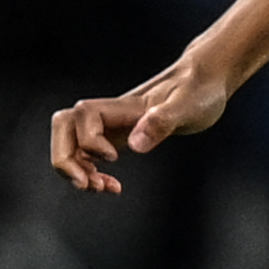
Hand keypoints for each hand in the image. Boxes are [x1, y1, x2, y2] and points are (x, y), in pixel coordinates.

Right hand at [49, 58, 236, 193]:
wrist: (205, 80)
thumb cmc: (200, 90)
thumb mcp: (189, 106)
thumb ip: (162, 121)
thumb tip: (135, 145)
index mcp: (124, 106)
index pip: (84, 115)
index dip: (90, 141)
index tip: (115, 159)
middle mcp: (111, 114)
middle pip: (63, 125)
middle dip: (64, 158)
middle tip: (87, 184)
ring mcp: (111, 125)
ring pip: (69, 141)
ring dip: (74, 168)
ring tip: (100, 188)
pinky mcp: (117, 136)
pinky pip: (85, 153)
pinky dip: (88, 172)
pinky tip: (109, 184)